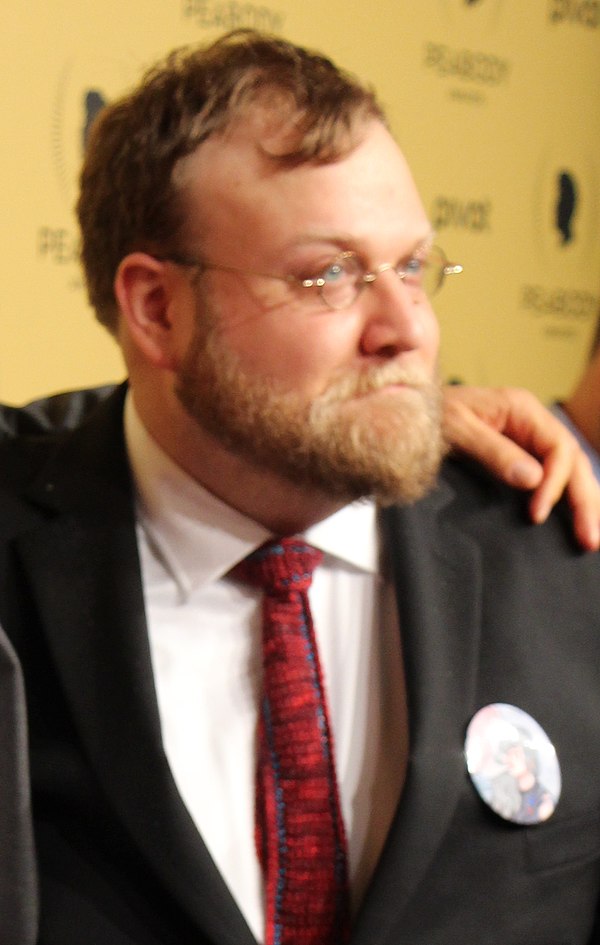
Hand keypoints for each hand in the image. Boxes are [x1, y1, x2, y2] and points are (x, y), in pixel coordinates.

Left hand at [442, 385, 599, 550]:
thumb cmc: (428, 414)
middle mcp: (530, 423)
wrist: (406, 413)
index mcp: (522, 409)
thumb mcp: (456, 430)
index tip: (537, 514)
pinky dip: (564, 499)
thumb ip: (494, 452)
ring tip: (591, 536)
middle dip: (584, 500)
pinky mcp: (516, 456)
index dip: (556, 484)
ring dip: (582, 502)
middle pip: (573, 461)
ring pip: (569, 470)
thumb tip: (534, 480)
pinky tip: (573, 520)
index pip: (559, 447)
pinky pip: (550, 477)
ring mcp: (526, 439)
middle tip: (590, 538)